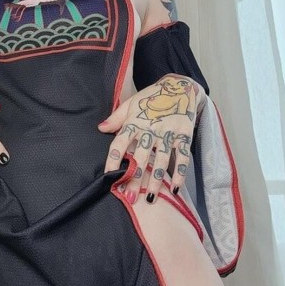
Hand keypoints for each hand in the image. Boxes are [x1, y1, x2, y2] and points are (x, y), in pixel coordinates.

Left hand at [98, 75, 203, 204]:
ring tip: (151, 199)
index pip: (120, 143)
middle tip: (131, 197)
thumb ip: (116, 118)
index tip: (109, 176)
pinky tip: (176, 188)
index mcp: (135, 122)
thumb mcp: (131, 104)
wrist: (180, 87)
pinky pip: (182, 157)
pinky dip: (180, 173)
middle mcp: (150, 129)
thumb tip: (100, 128)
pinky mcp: (183, 136)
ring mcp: (168, 134)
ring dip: (156, 181)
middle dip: (135, 178)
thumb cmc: (151, 97)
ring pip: (161, 161)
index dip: (113, 159)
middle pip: (141, 157)